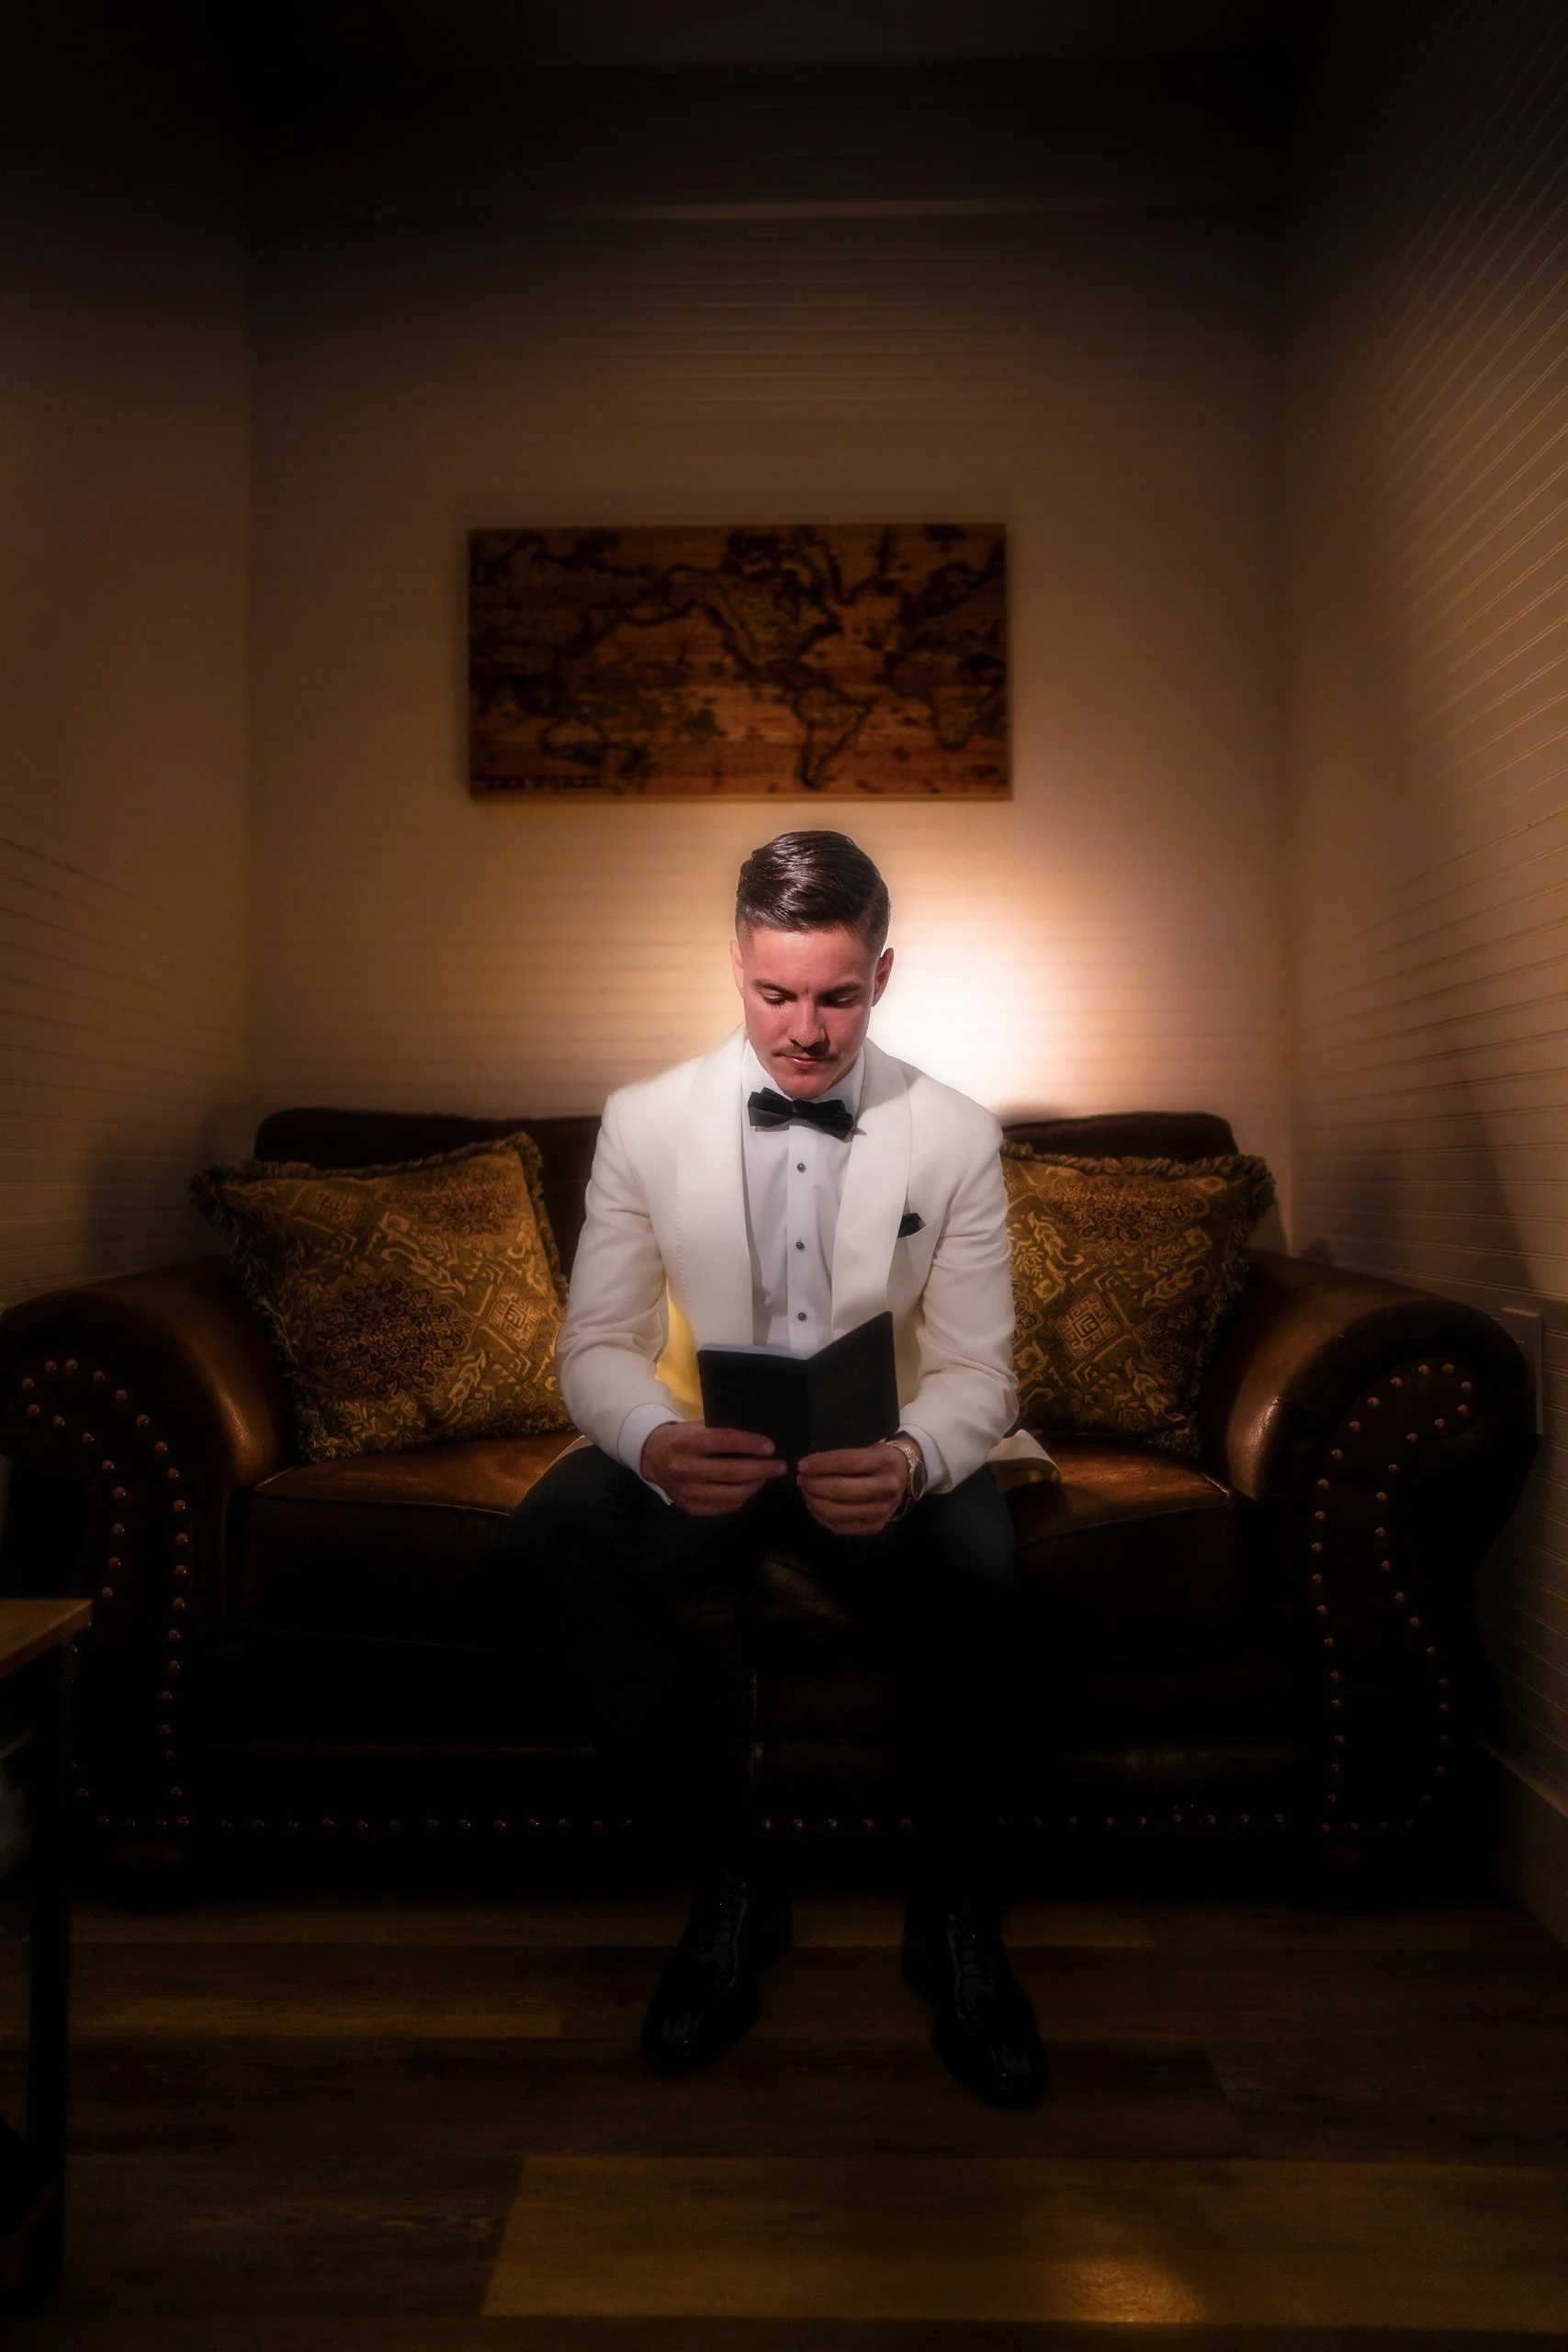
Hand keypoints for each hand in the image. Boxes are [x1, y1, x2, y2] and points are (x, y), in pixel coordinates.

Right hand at [641, 1422, 786, 1516]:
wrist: (651, 1457)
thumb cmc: (681, 1437)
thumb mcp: (696, 1427)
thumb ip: (721, 1432)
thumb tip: (758, 1438)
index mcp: (686, 1443)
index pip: (724, 1442)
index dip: (750, 1444)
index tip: (770, 1447)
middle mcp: (686, 1469)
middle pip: (732, 1472)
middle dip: (761, 1470)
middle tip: (780, 1466)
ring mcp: (688, 1492)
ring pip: (731, 1494)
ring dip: (754, 1486)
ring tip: (765, 1477)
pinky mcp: (690, 1507)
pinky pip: (724, 1507)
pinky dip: (741, 1498)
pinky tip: (749, 1488)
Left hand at [796, 1441, 909, 1536]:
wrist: (906, 1477)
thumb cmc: (880, 1459)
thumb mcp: (869, 1449)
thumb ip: (842, 1457)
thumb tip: (808, 1467)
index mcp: (885, 1462)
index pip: (846, 1463)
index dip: (820, 1464)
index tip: (802, 1465)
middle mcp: (887, 1488)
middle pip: (840, 1489)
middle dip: (813, 1484)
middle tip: (801, 1479)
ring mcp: (882, 1510)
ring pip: (837, 1511)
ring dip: (814, 1501)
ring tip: (806, 1492)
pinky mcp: (876, 1526)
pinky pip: (840, 1526)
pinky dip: (821, 1517)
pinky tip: (814, 1505)